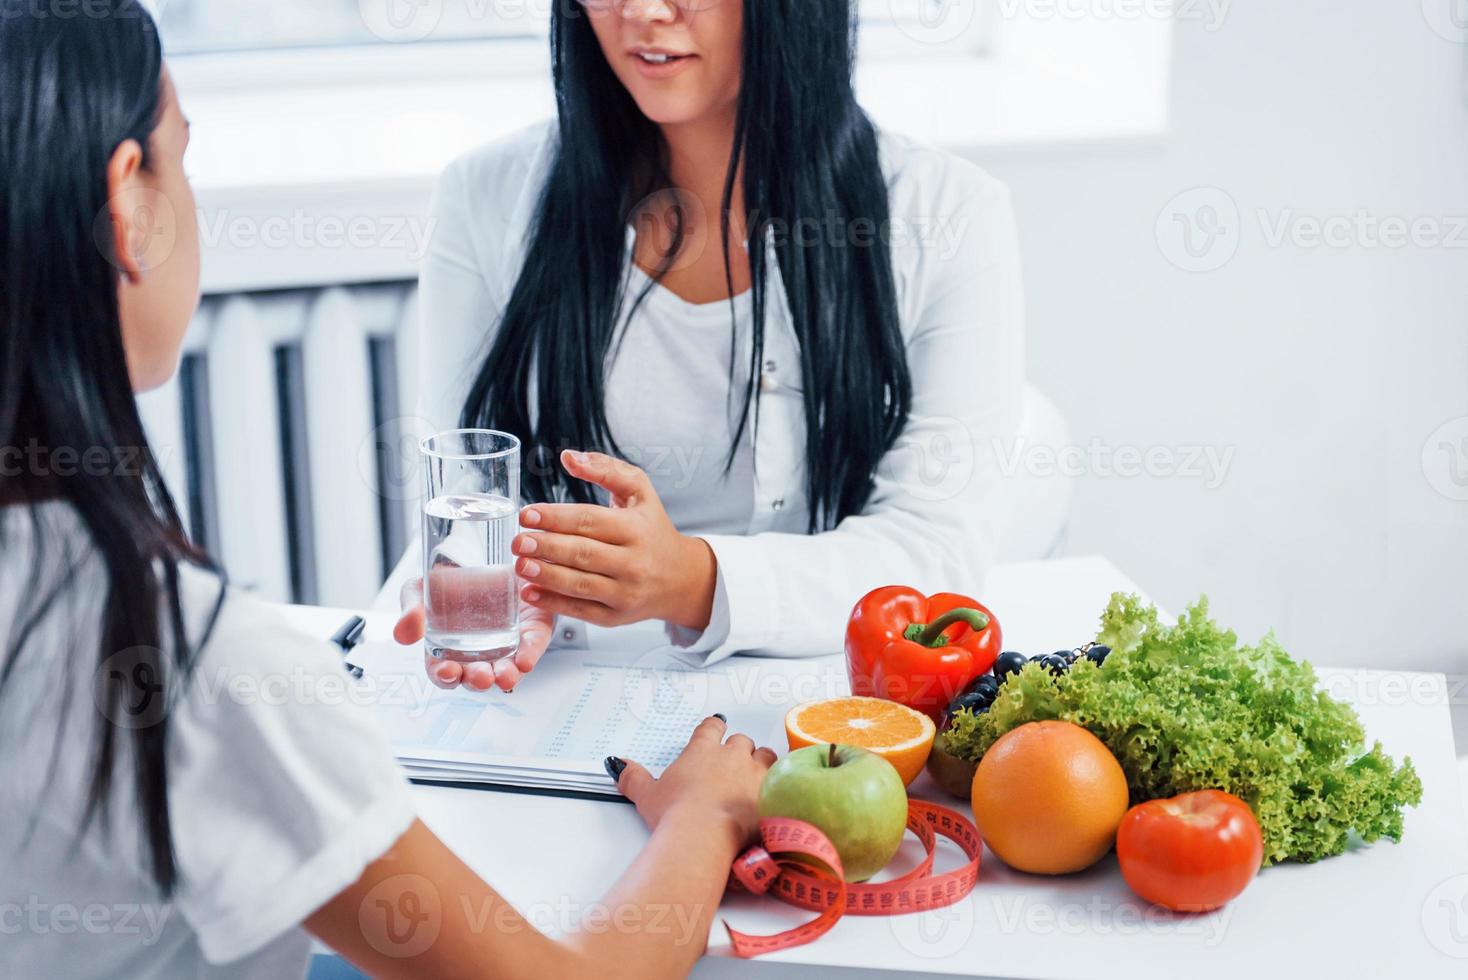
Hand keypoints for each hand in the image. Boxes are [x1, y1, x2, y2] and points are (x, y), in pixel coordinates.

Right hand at [393, 572, 554, 692]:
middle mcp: (478, 654)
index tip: (448, 671)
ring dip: (506, 676)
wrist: (480, 554)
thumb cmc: (449, 581)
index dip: (445, 676)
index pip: (445, 672)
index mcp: (448, 650)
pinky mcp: (530, 631)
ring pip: (507, 669)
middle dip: (478, 680)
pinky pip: (532, 647)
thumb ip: (411, 610)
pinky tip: (526, 660)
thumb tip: (404, 633)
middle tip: (481, 676)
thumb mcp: (420, 589)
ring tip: (505, 675)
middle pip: (477, 677)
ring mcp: (506, 646)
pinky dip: (529, 654)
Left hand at [513, 450, 716, 631]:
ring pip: (581, 584)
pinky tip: (531, 592)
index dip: (555, 517)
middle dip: (546, 547)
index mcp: (636, 528)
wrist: (681, 578)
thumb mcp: (639, 491)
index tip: (527, 514)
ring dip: (547, 575)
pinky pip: (582, 610)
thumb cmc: (653, 529)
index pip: (589, 521)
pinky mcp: (617, 616)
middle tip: (518, 541)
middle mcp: (633, 562)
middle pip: (583, 553)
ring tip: (520, 565)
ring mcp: (626, 592)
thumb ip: (605, 469)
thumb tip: (568, 458)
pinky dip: (554, 603)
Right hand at [612, 715, 776, 844]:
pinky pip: (779, 781)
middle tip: (731, 764)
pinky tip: (771, 795)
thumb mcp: (646, 795)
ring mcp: (754, 773)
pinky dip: (774, 786)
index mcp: (702, 751)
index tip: (714, 728)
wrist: (702, 836)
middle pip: (741, 741)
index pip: (711, 727)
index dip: (713, 728)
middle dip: (738, 750)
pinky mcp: (771, 793)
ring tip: (755, 775)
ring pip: (765, 756)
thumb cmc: (676, 815)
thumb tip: (620, 766)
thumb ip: (633, 776)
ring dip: (760, 763)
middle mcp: (732, 756)